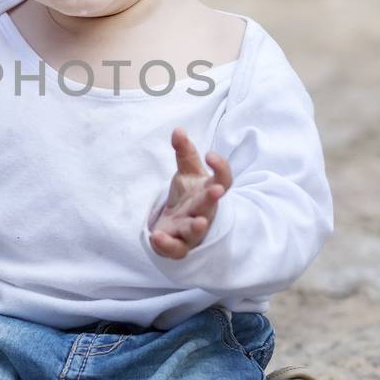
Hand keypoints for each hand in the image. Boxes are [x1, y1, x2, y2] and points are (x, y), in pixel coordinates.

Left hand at [149, 128, 231, 259]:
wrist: (179, 226)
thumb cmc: (188, 196)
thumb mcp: (187, 172)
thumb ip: (184, 152)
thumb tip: (178, 130)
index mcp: (208, 192)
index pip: (222, 179)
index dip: (220, 167)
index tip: (211, 155)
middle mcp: (203, 212)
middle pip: (210, 206)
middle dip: (212, 198)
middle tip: (217, 190)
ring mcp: (192, 231)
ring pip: (197, 231)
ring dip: (197, 227)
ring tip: (197, 223)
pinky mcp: (178, 245)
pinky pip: (176, 249)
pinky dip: (167, 244)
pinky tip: (157, 237)